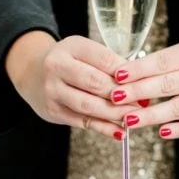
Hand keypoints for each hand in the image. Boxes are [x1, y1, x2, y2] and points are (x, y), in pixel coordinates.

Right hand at [6, 32, 138, 139]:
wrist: (33, 72)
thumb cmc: (68, 61)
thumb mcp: (84, 51)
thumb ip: (108, 63)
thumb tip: (141, 82)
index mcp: (70, 47)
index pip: (104, 60)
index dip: (126, 73)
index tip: (145, 82)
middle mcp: (56, 66)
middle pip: (95, 83)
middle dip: (123, 95)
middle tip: (144, 103)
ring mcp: (52, 90)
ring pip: (88, 105)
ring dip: (115, 114)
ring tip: (135, 117)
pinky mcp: (52, 111)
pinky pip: (82, 122)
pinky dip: (103, 128)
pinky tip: (120, 132)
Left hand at [108, 27, 178, 138]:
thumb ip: (160, 62)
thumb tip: (124, 75)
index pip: (164, 63)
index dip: (139, 70)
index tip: (117, 75)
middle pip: (169, 85)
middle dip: (140, 92)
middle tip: (115, 97)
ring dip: (153, 115)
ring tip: (129, 119)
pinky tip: (161, 132)